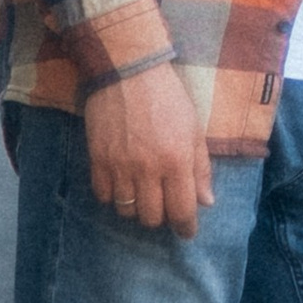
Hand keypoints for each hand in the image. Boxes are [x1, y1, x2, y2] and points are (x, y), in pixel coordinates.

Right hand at [83, 62, 213, 236]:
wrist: (128, 71)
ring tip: (141, 194)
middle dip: (161, 218)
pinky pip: (102, 195)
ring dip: (136, 208)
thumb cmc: (168, 98)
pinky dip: (112, 196)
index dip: (186, 228)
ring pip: (126, 211)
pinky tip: (120, 185)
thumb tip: (205, 202)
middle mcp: (148, 170)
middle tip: (163, 206)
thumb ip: (200, 168)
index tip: (186, 231)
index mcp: (177, 161)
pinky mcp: (97, 159)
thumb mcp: (194, 128)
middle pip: (152, 218)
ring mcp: (120, 166)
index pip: (182, 212)